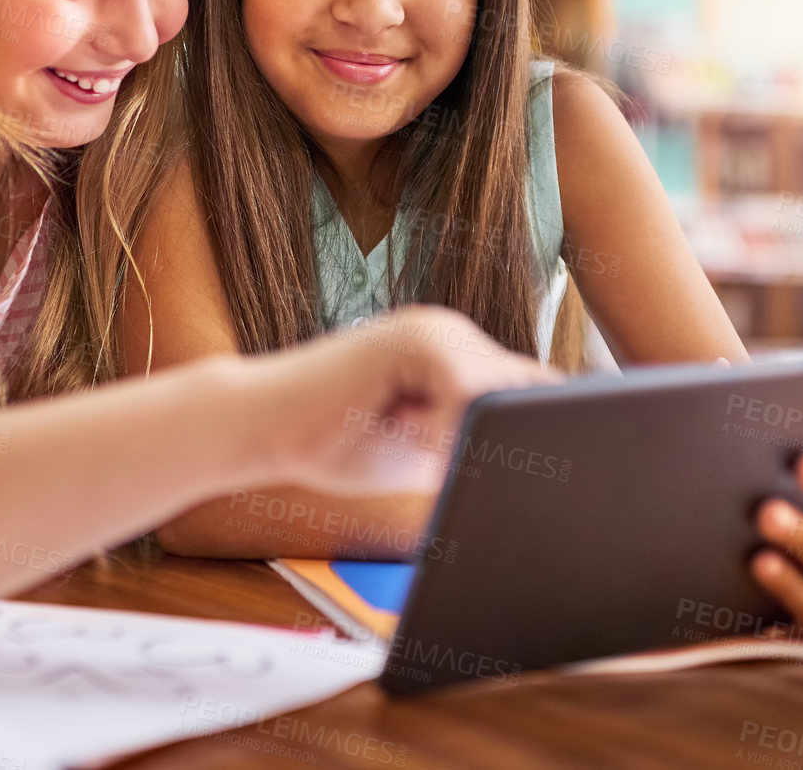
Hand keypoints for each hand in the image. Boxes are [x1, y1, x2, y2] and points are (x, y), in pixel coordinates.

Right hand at [255, 305, 559, 496]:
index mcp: (460, 357)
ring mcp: (435, 330)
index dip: (540, 431)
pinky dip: (446, 428)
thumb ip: (475, 443)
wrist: (260, 426)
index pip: (526, 392)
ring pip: (499, 395)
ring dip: (470, 436)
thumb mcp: (424, 451)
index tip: (542, 472)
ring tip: (414, 447)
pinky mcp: (410, 339)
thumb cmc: (334, 443)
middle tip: (473, 471)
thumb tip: (542, 461)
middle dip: (513, 437)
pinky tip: (407, 439)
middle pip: (525, 390)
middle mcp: (454, 334)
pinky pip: (464, 390)